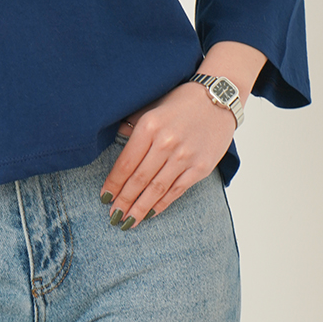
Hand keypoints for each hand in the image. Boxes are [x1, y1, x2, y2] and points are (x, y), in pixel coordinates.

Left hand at [100, 81, 236, 228]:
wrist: (218, 100)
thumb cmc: (180, 103)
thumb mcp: (151, 108)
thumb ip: (132, 127)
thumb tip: (113, 141)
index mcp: (149, 126)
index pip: (125, 163)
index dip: (113, 184)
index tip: (104, 197)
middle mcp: (166, 143)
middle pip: (139, 180)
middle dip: (123, 201)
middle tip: (113, 216)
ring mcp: (185, 157)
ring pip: (156, 190)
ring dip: (139, 209)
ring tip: (127, 221)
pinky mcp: (200, 167)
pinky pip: (176, 191)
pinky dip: (161, 205)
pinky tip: (150, 213)